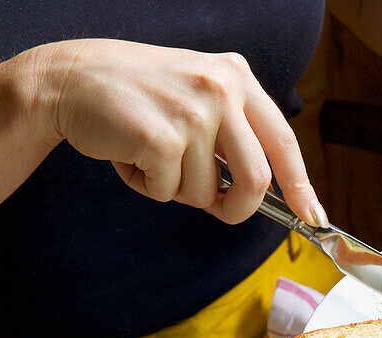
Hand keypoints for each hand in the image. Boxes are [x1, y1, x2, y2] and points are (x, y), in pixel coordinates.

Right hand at [39, 39, 325, 225]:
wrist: (68, 79)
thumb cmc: (138, 97)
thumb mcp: (198, 96)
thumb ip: (234, 134)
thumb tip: (264, 193)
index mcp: (237, 78)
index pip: (283, 141)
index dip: (300, 185)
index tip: (313, 216)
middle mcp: (221, 90)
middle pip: (255, 180)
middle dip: (235, 208)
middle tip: (214, 208)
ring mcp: (192, 113)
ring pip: (206, 191)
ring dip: (177, 189)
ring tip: (151, 155)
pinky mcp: (161, 137)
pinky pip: (169, 192)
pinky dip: (148, 187)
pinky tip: (130, 156)